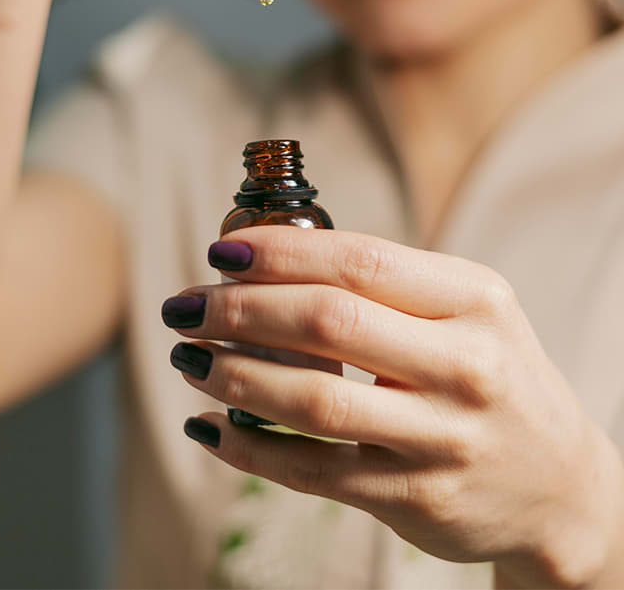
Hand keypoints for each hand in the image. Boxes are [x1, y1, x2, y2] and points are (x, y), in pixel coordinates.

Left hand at [162, 227, 623, 587]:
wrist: (560, 484)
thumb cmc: (494, 373)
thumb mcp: (470, 309)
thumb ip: (390, 283)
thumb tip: (270, 260)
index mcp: (474, 300)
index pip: (362, 262)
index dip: (282, 252)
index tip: (224, 249)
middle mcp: (465, 365)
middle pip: (329, 322)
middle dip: (240, 308)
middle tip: (188, 305)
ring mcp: (443, 438)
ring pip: (314, 400)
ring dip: (234, 374)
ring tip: (189, 357)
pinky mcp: (417, 499)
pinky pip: (316, 470)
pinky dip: (250, 448)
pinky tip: (210, 428)